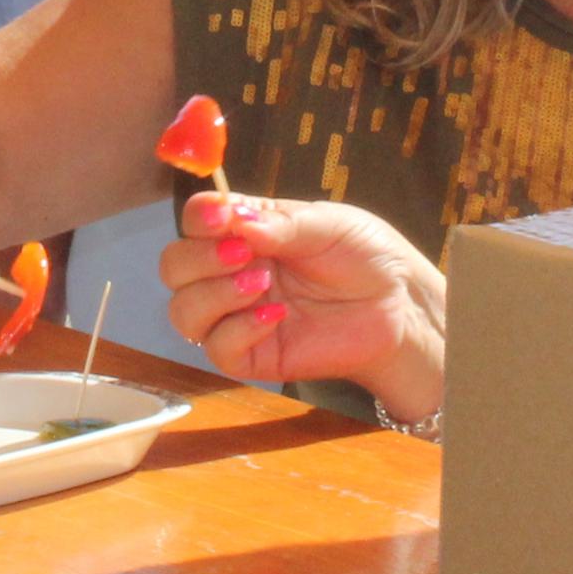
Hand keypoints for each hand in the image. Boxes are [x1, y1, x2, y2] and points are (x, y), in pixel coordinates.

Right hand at [164, 193, 445, 419]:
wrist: (398, 307)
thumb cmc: (365, 257)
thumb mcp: (327, 225)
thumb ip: (280, 223)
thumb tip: (235, 220)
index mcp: (243, 232)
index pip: (195, 220)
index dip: (199, 218)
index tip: (221, 218)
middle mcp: (230, 272)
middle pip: (174, 266)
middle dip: (199, 258)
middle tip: (243, 252)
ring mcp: (237, 316)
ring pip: (184, 311)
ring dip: (215, 294)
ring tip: (262, 282)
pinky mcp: (252, 355)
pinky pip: (218, 348)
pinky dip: (239, 328)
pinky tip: (276, 315)